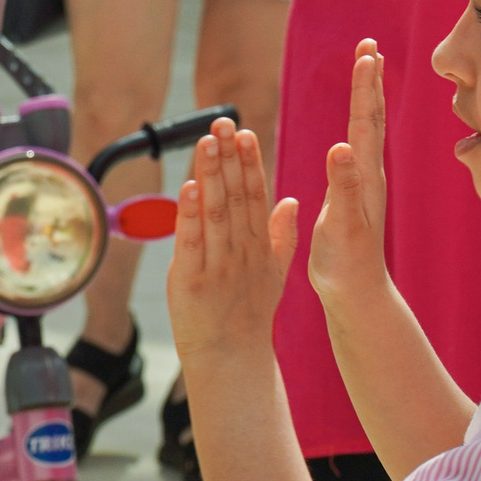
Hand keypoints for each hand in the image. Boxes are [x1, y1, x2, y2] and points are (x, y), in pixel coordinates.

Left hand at [167, 118, 297, 363]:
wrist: (232, 358)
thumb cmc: (249, 314)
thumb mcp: (274, 273)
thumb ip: (283, 236)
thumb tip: (292, 200)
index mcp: (258, 245)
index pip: (255, 195)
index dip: (250, 162)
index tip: (244, 132)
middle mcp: (240, 250)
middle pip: (236, 195)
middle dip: (229, 157)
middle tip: (222, 122)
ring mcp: (217, 264)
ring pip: (215, 212)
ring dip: (211, 175)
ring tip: (207, 142)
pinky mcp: (191, 279)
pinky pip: (191, 242)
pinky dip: (189, 214)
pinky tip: (189, 187)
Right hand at [308, 41, 393, 308]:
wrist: (359, 293)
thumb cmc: (345, 265)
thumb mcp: (341, 226)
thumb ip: (342, 187)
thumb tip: (342, 147)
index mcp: (363, 177)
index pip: (364, 122)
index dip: (364, 87)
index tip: (367, 53)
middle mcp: (369, 174)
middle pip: (371, 117)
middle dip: (369, 80)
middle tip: (370, 46)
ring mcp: (365, 182)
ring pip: (367, 130)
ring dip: (366, 97)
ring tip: (366, 70)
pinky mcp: (356, 192)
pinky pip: (359, 146)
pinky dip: (357, 123)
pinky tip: (353, 122)